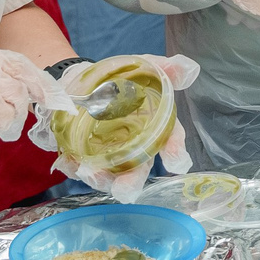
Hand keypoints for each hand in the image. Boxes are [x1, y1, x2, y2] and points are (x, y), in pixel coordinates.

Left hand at [48, 55, 199, 198]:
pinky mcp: (83, 157)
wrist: (84, 81)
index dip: (175, 152)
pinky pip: (78, 167)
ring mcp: (108, 155)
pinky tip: (69, 161)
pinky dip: (73, 167)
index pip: (170, 141)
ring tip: (89, 172)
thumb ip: (165, 69)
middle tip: (125, 192)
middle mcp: (134, 147)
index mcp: (155, 127)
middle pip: (138, 169)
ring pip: (108, 175)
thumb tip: (190, 69)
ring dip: (100, 178)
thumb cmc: (121, 79)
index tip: (177, 163)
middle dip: (132, 181)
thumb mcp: (143, 67)